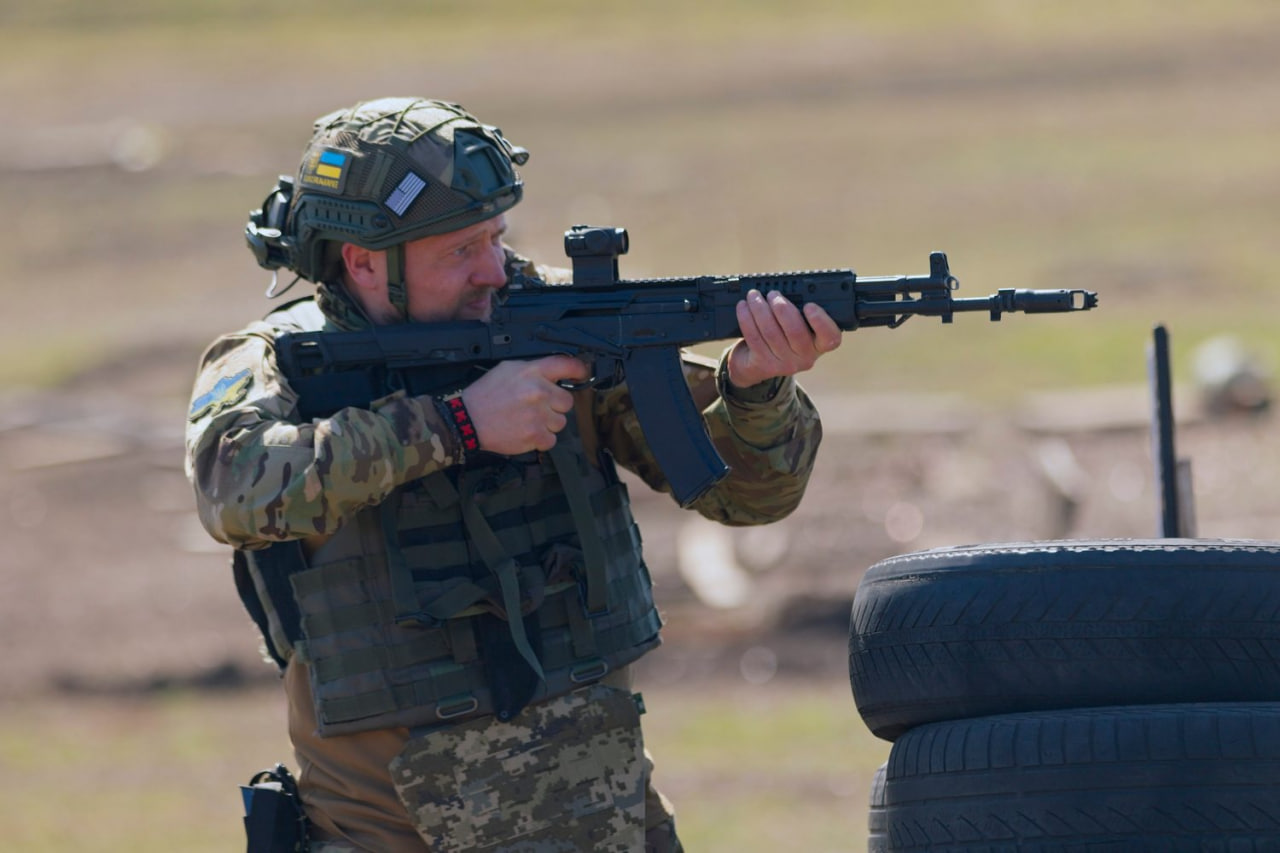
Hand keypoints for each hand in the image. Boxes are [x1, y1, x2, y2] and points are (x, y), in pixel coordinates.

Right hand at [460, 355, 589, 453]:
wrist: (468, 420)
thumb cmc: (486, 395)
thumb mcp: (507, 369)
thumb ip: (533, 369)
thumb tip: (556, 373)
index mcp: (531, 372)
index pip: (566, 365)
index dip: (578, 370)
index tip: (581, 374)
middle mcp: (538, 392)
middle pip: (567, 401)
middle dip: (555, 405)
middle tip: (538, 407)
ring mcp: (537, 415)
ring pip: (560, 422)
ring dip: (548, 423)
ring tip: (529, 420)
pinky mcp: (534, 435)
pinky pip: (551, 439)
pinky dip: (541, 439)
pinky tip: (527, 432)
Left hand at [726, 290, 841, 389]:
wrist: (756, 363)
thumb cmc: (781, 336)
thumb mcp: (797, 325)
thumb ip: (800, 311)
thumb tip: (788, 289)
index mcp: (819, 344)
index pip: (831, 337)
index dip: (821, 321)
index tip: (809, 305)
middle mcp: (805, 357)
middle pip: (795, 331)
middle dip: (781, 307)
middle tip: (772, 294)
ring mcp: (784, 363)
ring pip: (771, 332)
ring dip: (759, 308)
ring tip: (753, 295)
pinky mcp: (763, 364)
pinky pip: (754, 337)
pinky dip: (746, 318)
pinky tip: (743, 307)